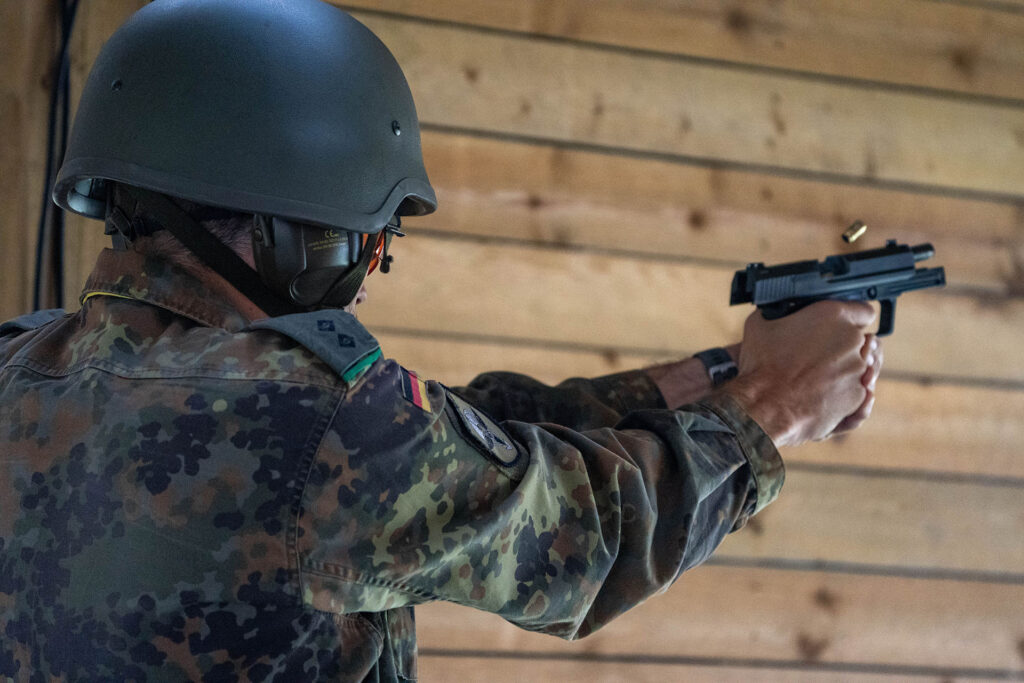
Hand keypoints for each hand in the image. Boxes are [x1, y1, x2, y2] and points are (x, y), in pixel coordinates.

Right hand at [723, 301, 876, 446]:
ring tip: (816, 379)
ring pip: (860, 368)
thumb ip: (780, 312)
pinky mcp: (857, 396)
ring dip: (843, 371)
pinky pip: (856, 393)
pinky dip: (842, 394)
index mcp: (834, 315)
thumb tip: (777, 311)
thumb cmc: (763, 366)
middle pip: (862, 341)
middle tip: (820, 356)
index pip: (863, 310)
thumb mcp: (760, 324)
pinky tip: (821, 394)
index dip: (852, 318)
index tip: (842, 326)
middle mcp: (852, 340)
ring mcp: (858, 370)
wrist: (766, 407)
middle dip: (844, 348)